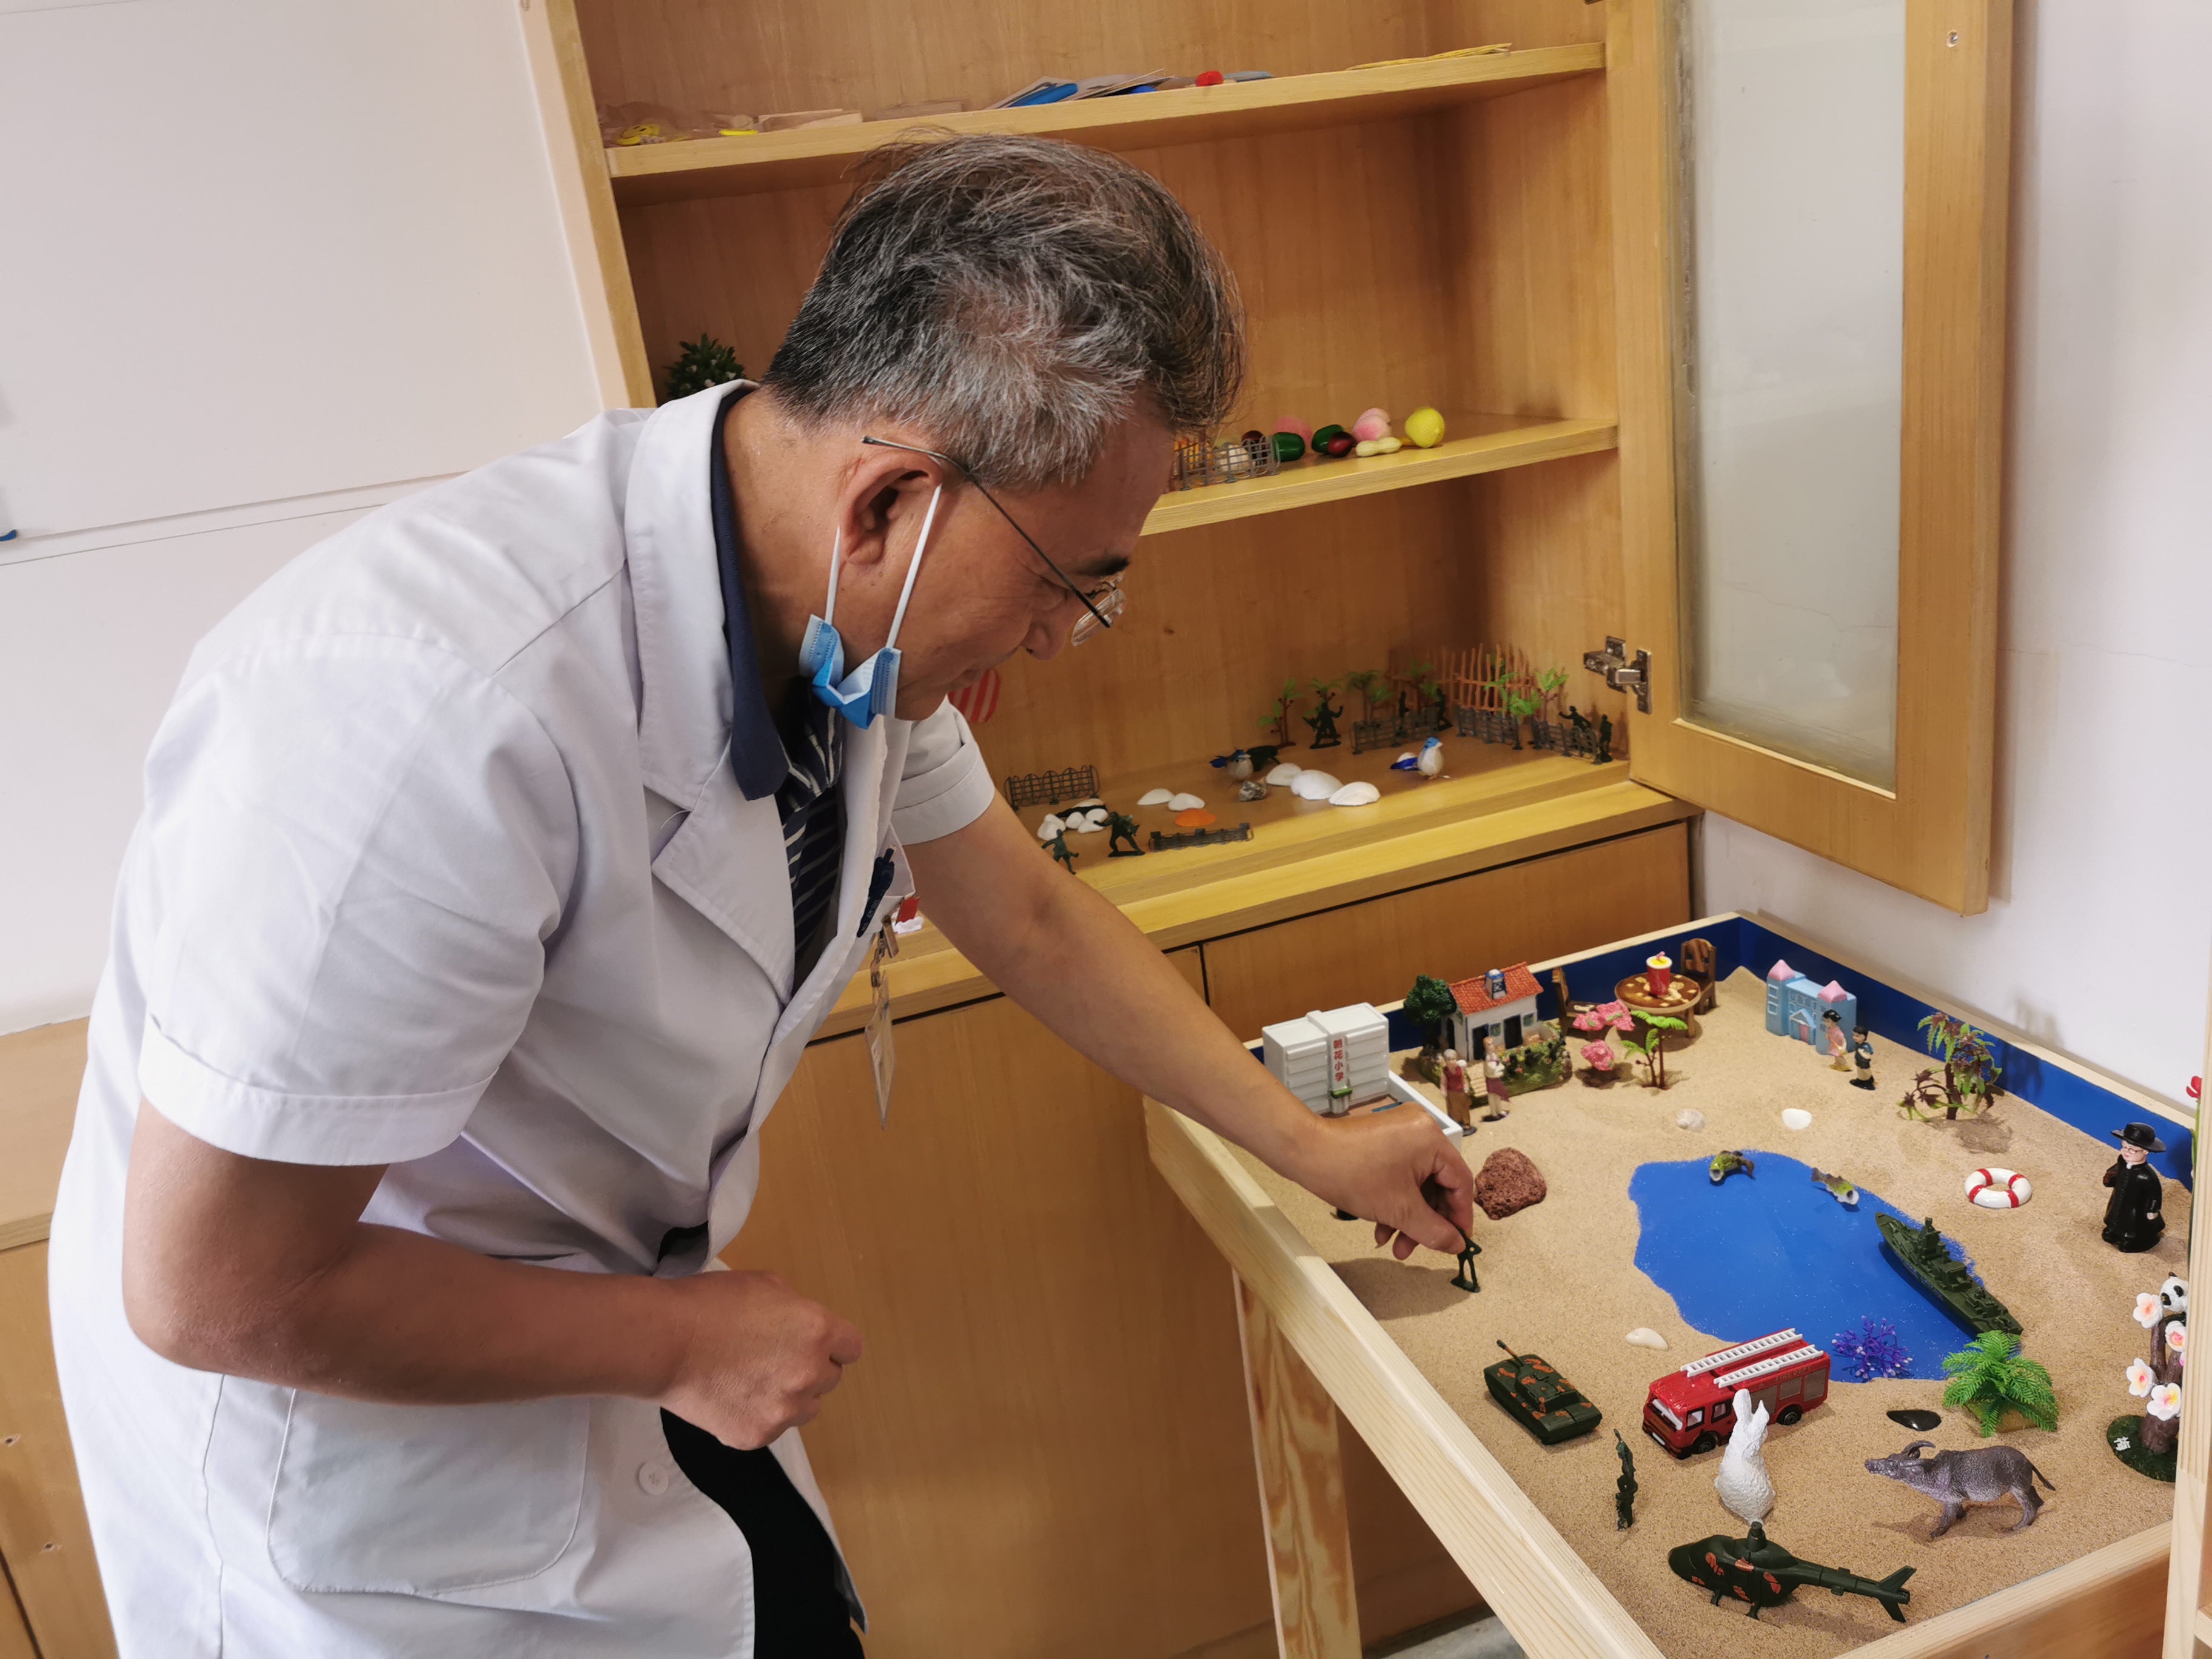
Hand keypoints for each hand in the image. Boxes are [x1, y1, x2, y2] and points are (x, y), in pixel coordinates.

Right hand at [657, 1271, 863, 1448]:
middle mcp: (809, 1374)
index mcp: (818, 1332)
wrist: (666, 1342)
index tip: (815, 1344)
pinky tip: (733, 1397)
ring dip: (790, 1396)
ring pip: (806, 1408)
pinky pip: (772, 1427)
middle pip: (830, 1379)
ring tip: (753, 1380)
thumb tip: (801, 1329)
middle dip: (810, 1369)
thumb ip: (797, 1310)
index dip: (833, 1344)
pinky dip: (759, 1415)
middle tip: (773, 1359)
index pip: (852, 1348)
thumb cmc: (712, 1304)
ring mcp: (784, 1410)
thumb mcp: (767, 1286)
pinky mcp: (757, 1435)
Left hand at [1290, 1111, 1474, 1261]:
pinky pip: (1400, 1174)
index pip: (1460, 1182)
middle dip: (1425, 1222)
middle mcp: (1421, 1130)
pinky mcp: (1383, 1140)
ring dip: (1407, 1217)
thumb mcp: (1399, 1210)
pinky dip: (1394, 1201)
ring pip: (1416, 1184)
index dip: (1460, 1217)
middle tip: (1415, 1248)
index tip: (1456, 1242)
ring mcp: (1400, 1133)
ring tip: (1393, 1245)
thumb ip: (1434, 1231)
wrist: (1304, 1152)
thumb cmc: (1351, 1173)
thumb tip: (1458, 1245)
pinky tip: (1380, 1227)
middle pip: (1437, 1185)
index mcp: (1432, 1139)